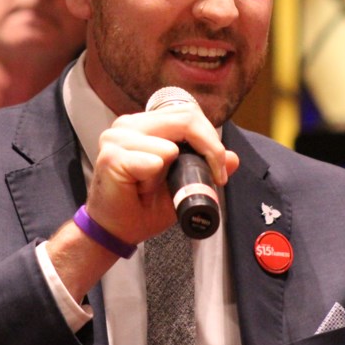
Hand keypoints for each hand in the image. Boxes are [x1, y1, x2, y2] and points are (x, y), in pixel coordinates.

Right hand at [87, 102, 238, 245]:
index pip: (188, 114)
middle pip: (186, 119)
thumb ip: (206, 168)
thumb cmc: (141, 206)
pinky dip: (154, 179)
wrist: (114, 231)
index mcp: (144, 125)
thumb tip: (234, 158)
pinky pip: (152, 162)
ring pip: (169, 145)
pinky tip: (138, 189)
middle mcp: (128, 125)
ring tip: (152, 186)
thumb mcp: (183, 185)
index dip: (210, 137)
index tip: (218, 166)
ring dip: (170, 171)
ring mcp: (116, 138)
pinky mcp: (111, 157)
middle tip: (213, 176)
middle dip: (208, 148)